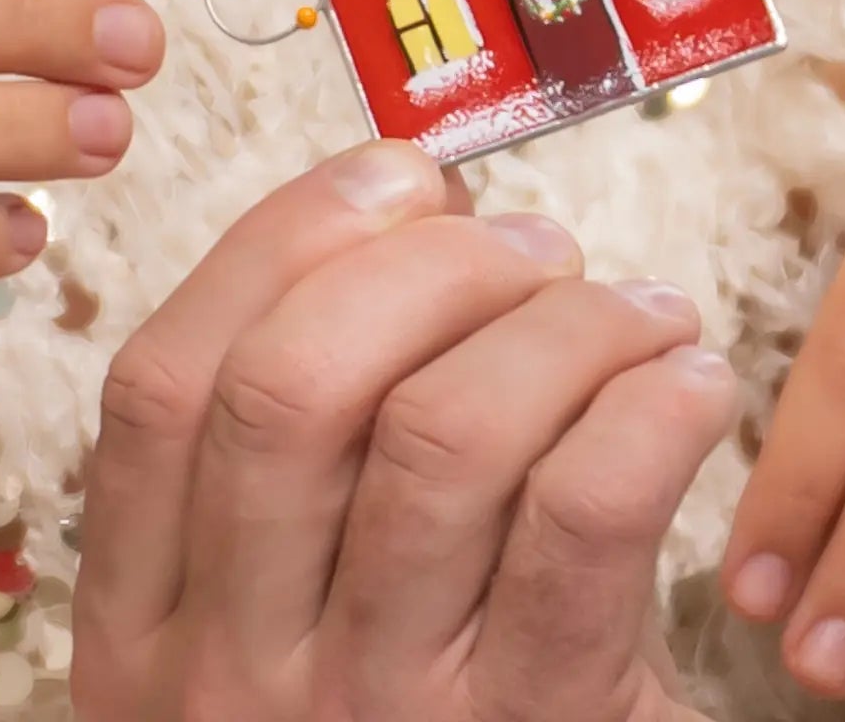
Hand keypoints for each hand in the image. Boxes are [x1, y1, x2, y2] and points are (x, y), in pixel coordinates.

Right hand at [72, 142, 735, 721]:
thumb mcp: (310, 625)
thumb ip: (318, 456)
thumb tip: (422, 204)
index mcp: (151, 632)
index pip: (162, 385)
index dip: (284, 240)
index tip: (400, 176)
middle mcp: (236, 681)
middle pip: (296, 384)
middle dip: (432, 266)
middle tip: (536, 248)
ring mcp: (382, 712)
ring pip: (451, 429)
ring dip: (566, 323)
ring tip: (640, 314)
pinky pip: (587, 506)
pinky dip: (656, 400)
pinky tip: (694, 382)